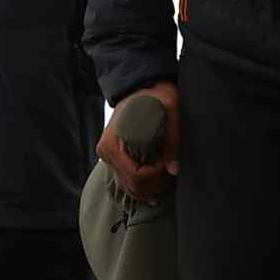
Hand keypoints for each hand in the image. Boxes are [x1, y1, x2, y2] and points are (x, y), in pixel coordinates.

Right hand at [98, 80, 179, 204]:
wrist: (140, 85)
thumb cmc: (154, 94)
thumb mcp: (169, 109)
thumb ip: (172, 139)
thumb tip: (173, 170)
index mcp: (113, 141)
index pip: (135, 174)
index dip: (155, 176)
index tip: (167, 165)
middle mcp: (106, 151)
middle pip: (131, 184)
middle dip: (154, 186)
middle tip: (171, 178)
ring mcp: (107, 155)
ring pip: (127, 187)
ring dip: (148, 191)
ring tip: (166, 187)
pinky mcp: (113, 157)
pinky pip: (124, 180)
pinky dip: (139, 190)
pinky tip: (153, 195)